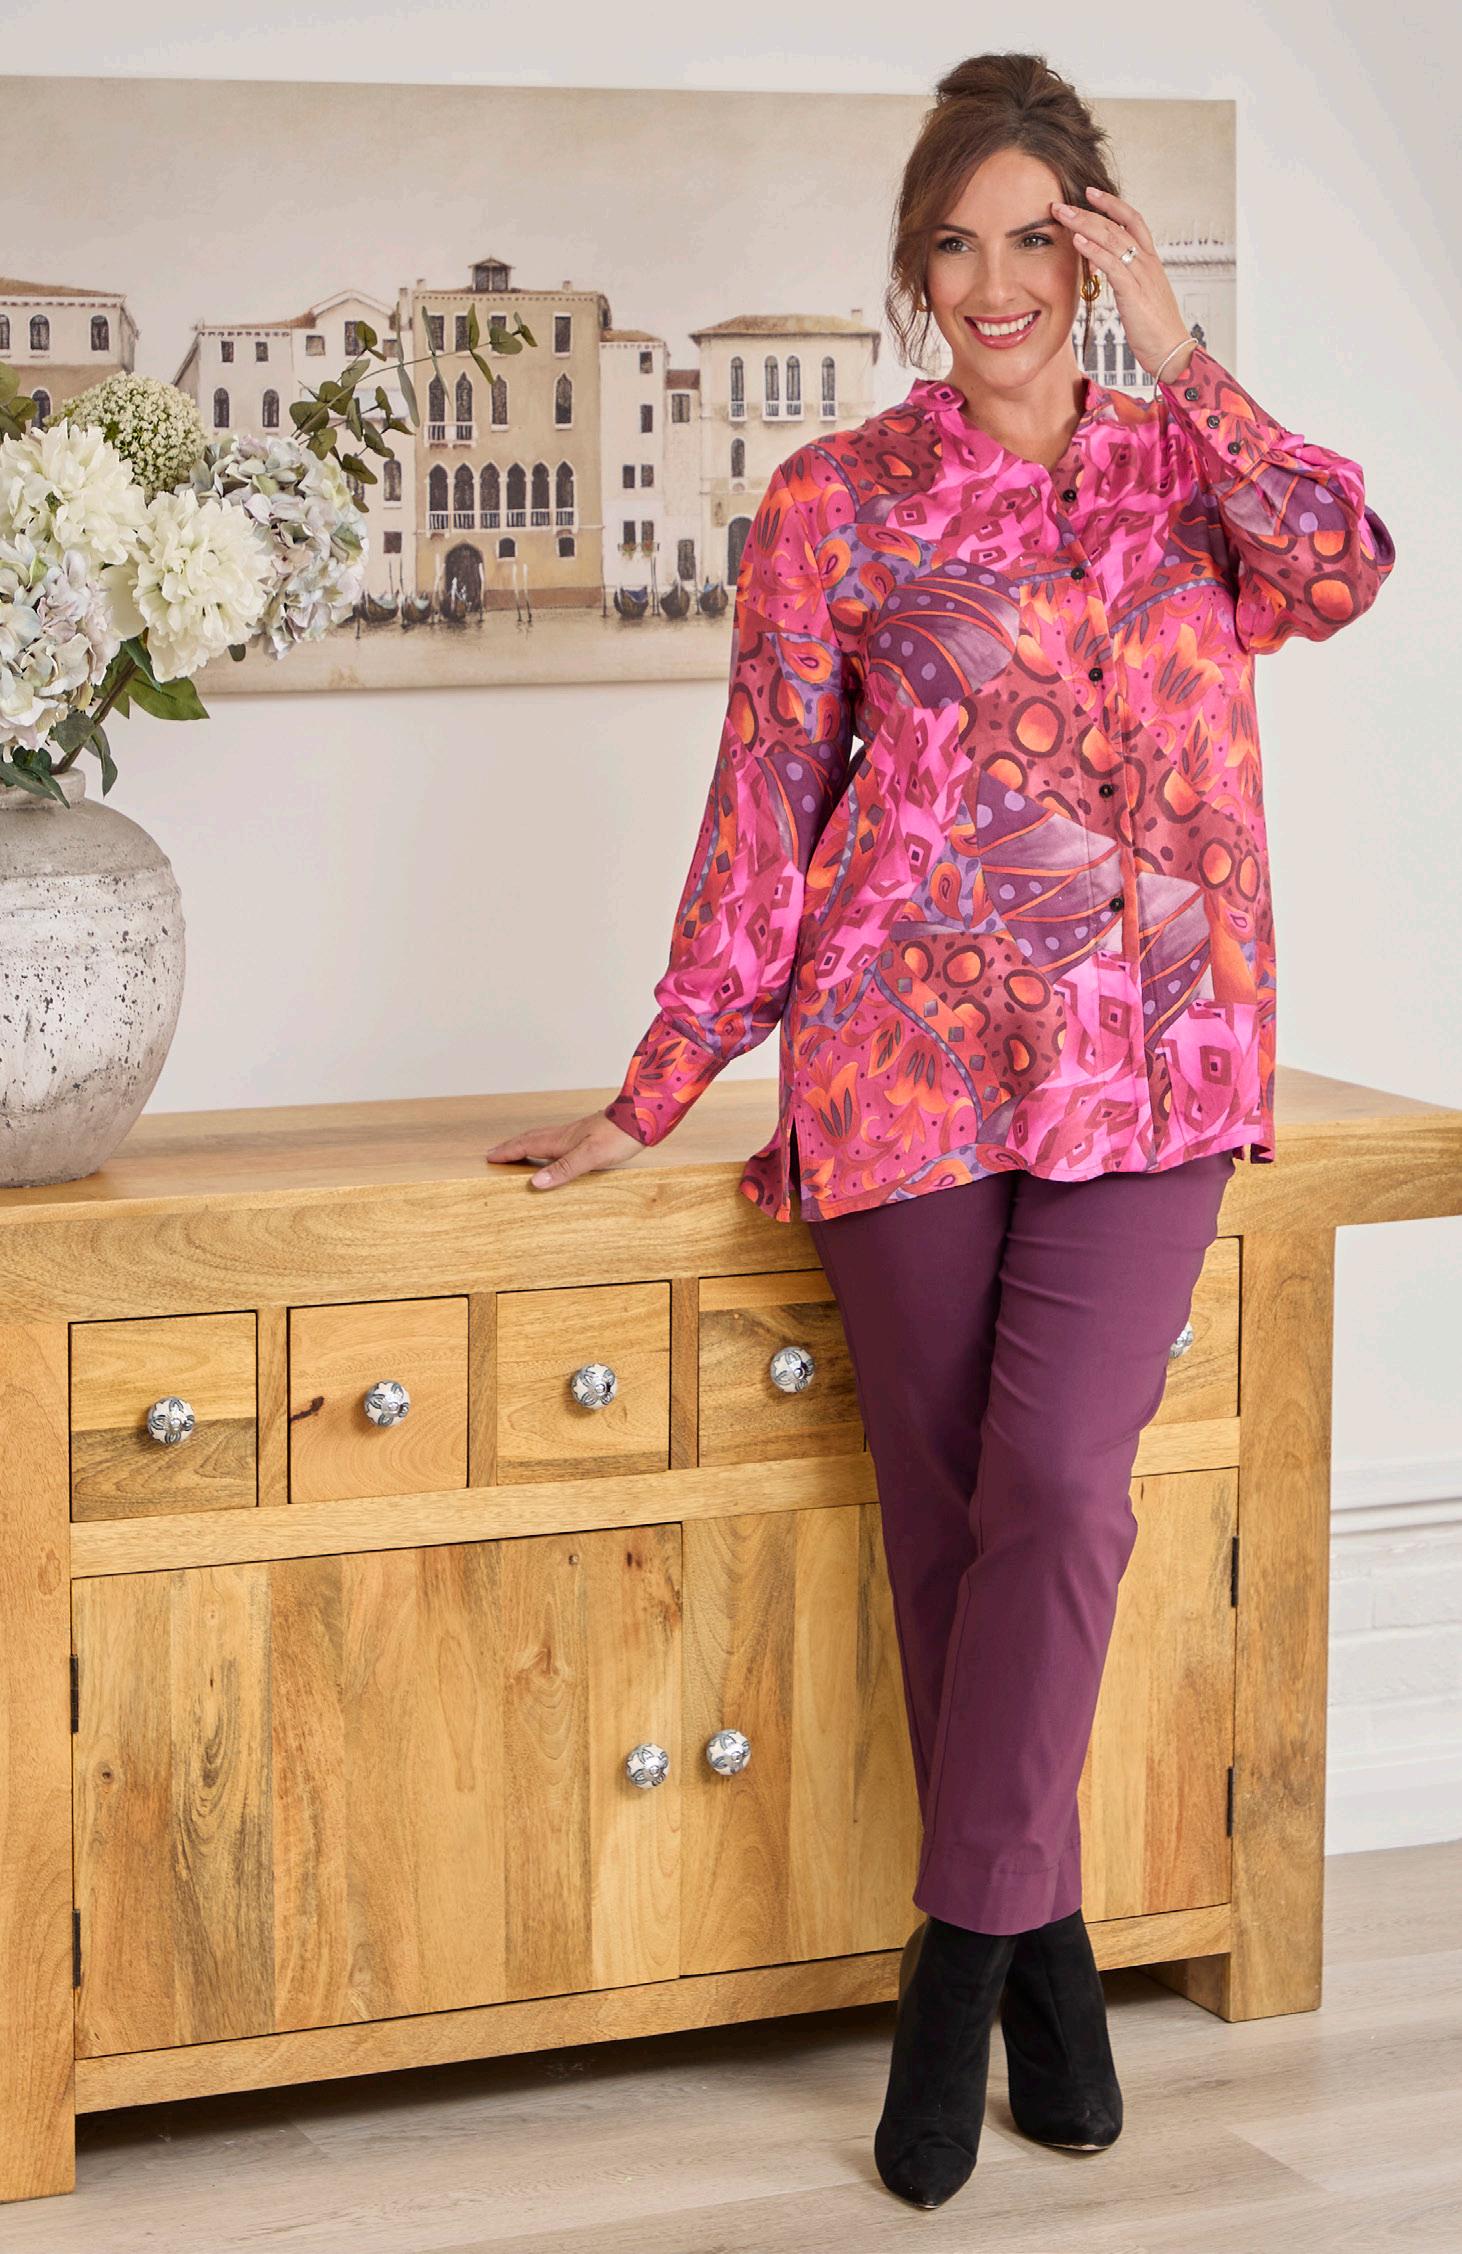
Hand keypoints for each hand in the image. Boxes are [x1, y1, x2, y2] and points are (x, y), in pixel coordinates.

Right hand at [483, 1108, 645, 1190]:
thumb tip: (535, 1183)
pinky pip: (557, 1142)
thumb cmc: (618, 1136)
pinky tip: (555, 1152)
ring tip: (517, 1152)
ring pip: (543, 1139)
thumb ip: (563, 1169)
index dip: (507, 1151)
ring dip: (526, 1145)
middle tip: (495, 1153)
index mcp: (560, 1140)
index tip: (488, 1156)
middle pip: (530, 1139)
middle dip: (511, 1146)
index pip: (526, 1145)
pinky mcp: (588, 1136)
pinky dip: (546, 1147)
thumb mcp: (590, 1156)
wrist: (642, 1118)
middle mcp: (565, 1135)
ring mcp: (576, 1134)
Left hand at [1048, 185, 1196, 380]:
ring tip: (1062, 215)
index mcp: (1150, 261)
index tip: (1090, 193)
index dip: (1112, 204)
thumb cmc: (1154, 329)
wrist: (1172, 351)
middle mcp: (1147, 262)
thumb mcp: (1139, 297)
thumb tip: (1103, 269)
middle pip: (1116, 226)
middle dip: (1087, 212)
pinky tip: (1077, 241)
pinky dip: (1093, 250)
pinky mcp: (1134, 292)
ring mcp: (1142, 275)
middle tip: (1061, 203)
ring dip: (1084, 224)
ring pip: (1112, 239)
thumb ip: (1124, 279)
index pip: (1132, 220)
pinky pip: (1112, 264)